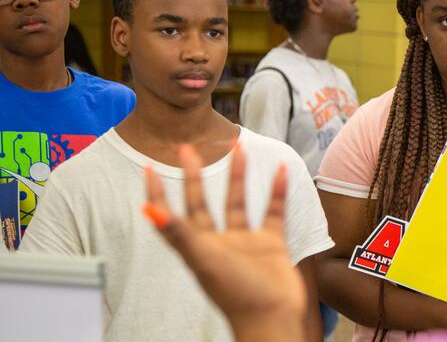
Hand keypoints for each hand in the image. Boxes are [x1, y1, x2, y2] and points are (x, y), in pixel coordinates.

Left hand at [143, 144, 305, 339]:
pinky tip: (279, 171)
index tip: (151, 167)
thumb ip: (179, 233)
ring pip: (238, 202)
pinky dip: (277, 192)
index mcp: (198, 247)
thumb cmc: (237, 295)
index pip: (173, 214)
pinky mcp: (271, 244)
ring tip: (238, 147)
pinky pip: (273, 212)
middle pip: (203, 203)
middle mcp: (219, 242)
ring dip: (238, 176)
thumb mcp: (204, 260)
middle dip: (195, 175)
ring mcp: (246, 242)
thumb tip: (148, 211)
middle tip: (189, 148)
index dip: (159, 193)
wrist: (274, 317)